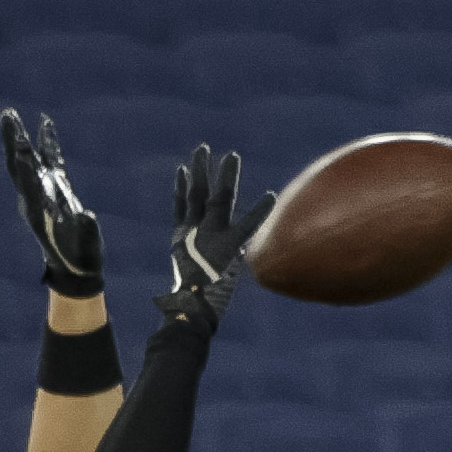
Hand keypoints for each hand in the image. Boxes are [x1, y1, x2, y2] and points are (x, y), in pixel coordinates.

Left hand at [2, 109, 102, 297]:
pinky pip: (50, 161)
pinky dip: (47, 143)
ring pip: (28, 160)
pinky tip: (46, 123)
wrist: (72, 267)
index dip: (26, 170)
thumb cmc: (80, 261)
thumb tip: (86, 216)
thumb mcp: (87, 251)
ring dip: (20, 138)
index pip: (29, 188)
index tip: (21, 150)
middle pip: (19, 167)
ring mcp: (43, 191)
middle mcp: (35, 199)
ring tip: (11, 114)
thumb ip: (87, 233)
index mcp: (39, 214)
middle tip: (8, 118)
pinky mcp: (55, 188)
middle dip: (14, 143)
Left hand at [156, 144, 274, 333]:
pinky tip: (183, 170)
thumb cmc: (219, 292)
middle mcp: (209, 233)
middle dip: (226, 175)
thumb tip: (241, 243)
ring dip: (200, 170)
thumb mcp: (235, 271)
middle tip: (231, 154)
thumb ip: (237, 251)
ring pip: (196, 194)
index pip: (250, 223)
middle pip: (220, 198)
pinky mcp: (179, 232)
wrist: (190, 302)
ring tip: (202, 149)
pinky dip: (181, 187)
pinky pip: (181, 205)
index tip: (272, 196)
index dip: (262, 210)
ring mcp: (191, 231)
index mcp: (228, 245)